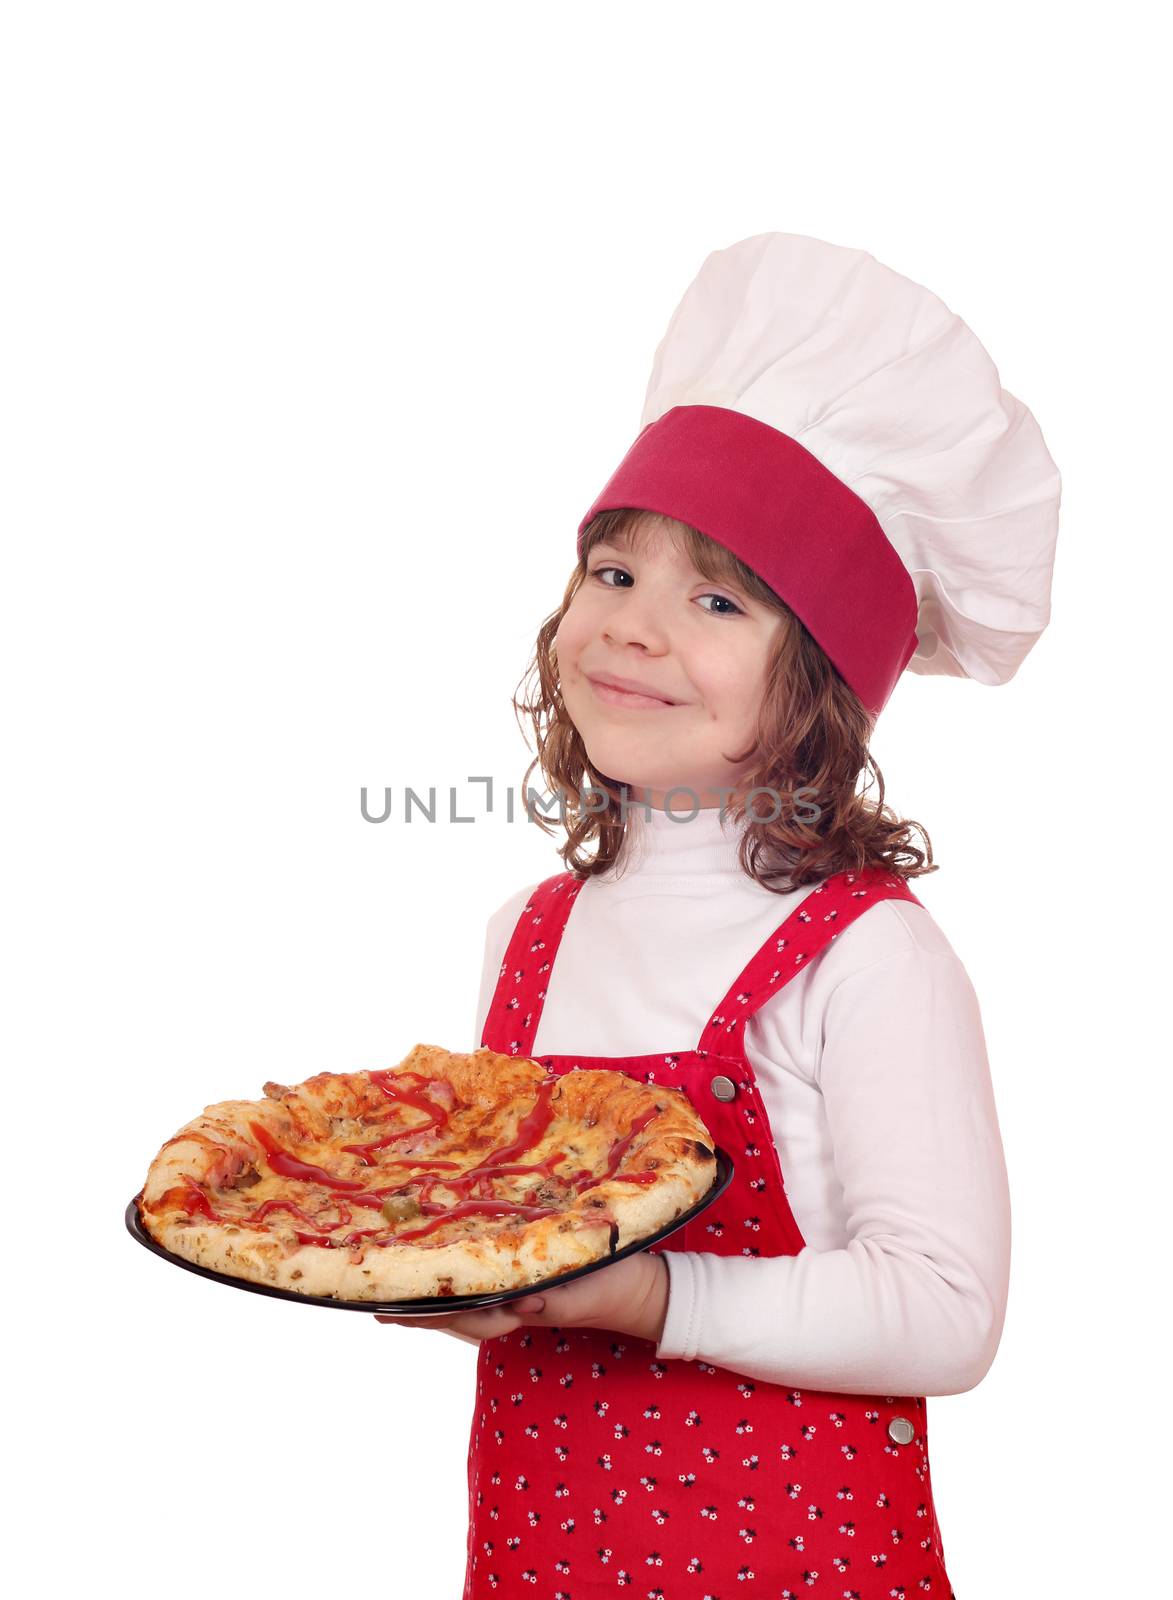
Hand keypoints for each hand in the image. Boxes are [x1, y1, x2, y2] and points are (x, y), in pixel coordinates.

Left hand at [375, 1250, 669, 1343]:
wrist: (641, 1287)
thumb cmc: (614, 1288)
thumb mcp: (588, 1294)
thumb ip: (558, 1301)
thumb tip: (520, 1304)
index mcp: (522, 1306)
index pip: (467, 1315)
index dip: (429, 1314)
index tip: (392, 1312)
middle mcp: (513, 1302)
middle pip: (456, 1312)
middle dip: (418, 1311)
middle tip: (376, 1308)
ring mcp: (519, 1292)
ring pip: (468, 1300)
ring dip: (435, 1297)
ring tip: (397, 1293)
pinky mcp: (530, 1275)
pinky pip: (488, 1280)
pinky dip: (464, 1278)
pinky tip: (449, 1269)